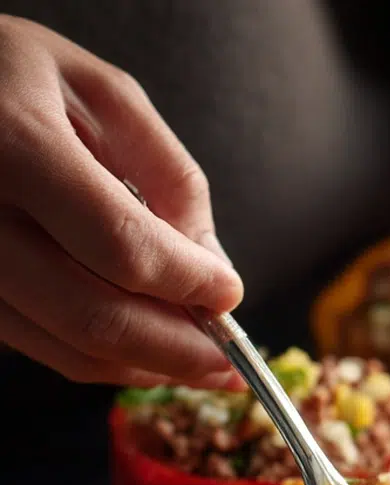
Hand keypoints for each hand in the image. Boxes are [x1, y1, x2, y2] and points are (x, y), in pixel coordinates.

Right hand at [0, 17, 242, 387]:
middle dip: (179, 351)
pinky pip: (45, 348)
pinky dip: (107, 360)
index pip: (122, 247)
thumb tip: (213, 266)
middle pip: (96, 319)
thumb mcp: (103, 94)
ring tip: (201, 365)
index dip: (188, 283)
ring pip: (70, 348)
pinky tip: (149, 348)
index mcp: (17, 146)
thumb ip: (170, 177)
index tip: (229, 295)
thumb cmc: (11, 74)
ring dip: (149, 367)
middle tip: (230, 361)